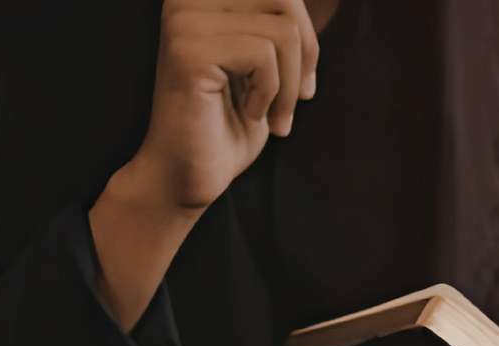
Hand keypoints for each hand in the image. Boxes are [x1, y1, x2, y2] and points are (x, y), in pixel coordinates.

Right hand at [91, 0, 319, 326]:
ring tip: (272, 115)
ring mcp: (184, 21)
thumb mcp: (268, 64)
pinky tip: (250, 113)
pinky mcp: (187, 51)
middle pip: (285, 1)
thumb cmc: (230, 124)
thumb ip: (283, 26)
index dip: (305, 36)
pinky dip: (270, 93)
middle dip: (304, 57)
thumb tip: (313, 6)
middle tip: (296, 99)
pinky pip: (263, 55)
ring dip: (288, 85)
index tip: (300, 82)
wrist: (190, 175)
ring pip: (282, 32)